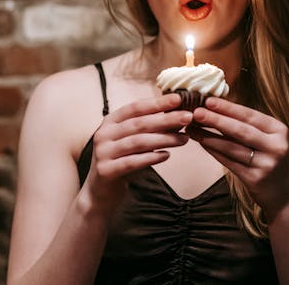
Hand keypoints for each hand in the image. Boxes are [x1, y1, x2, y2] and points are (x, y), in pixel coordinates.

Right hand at [85, 93, 191, 211]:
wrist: (100, 190)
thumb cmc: (122, 159)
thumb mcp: (134, 140)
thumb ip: (152, 128)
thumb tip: (180, 115)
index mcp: (111, 121)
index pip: (136, 107)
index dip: (157, 103)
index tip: (178, 99)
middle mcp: (104, 134)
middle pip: (140, 123)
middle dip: (166, 119)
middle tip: (188, 117)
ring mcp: (103, 152)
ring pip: (138, 142)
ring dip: (165, 139)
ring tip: (184, 139)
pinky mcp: (106, 170)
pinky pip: (132, 162)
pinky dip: (151, 158)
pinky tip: (167, 155)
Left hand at [187, 97, 288, 217]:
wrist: (284, 193)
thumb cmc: (270, 159)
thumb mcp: (267, 139)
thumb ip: (248, 126)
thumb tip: (217, 109)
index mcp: (279, 130)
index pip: (250, 115)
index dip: (228, 108)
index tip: (209, 100)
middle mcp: (275, 146)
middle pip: (241, 130)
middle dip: (217, 120)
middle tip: (197, 112)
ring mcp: (266, 163)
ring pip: (232, 147)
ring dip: (209, 137)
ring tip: (192, 128)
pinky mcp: (255, 178)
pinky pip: (229, 162)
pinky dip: (214, 151)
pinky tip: (202, 143)